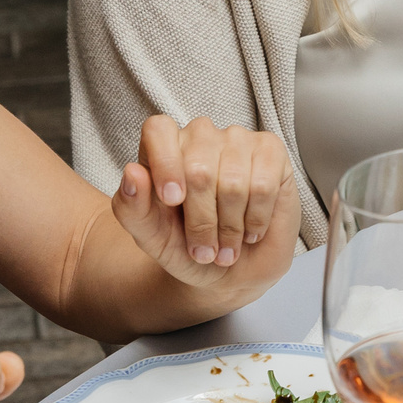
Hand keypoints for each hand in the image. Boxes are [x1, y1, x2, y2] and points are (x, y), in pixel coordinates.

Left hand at [112, 114, 298, 296]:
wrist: (230, 272)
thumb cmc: (186, 248)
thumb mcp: (151, 238)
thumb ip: (131, 208)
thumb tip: (132, 172)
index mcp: (164, 148)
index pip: (159, 130)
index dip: (166, 163)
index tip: (172, 201)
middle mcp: (201, 136)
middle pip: (199, 170)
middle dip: (202, 222)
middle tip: (204, 250)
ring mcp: (238, 140)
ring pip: (234, 183)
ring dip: (230, 228)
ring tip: (227, 245)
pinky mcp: (271, 151)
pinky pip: (264, 186)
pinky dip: (256, 219)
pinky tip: (251, 229)